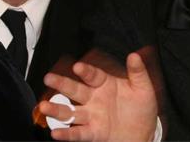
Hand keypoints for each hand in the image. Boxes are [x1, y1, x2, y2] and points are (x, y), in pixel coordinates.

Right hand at [39, 51, 157, 141]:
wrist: (145, 132)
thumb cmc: (141, 107)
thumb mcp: (143, 88)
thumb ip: (138, 72)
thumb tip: (134, 56)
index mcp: (104, 84)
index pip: (93, 75)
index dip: (85, 71)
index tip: (78, 67)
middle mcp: (94, 99)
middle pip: (75, 90)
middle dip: (61, 84)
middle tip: (48, 78)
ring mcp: (92, 116)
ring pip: (70, 111)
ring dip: (56, 109)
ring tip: (44, 107)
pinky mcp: (93, 133)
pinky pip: (78, 133)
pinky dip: (67, 134)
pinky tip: (56, 132)